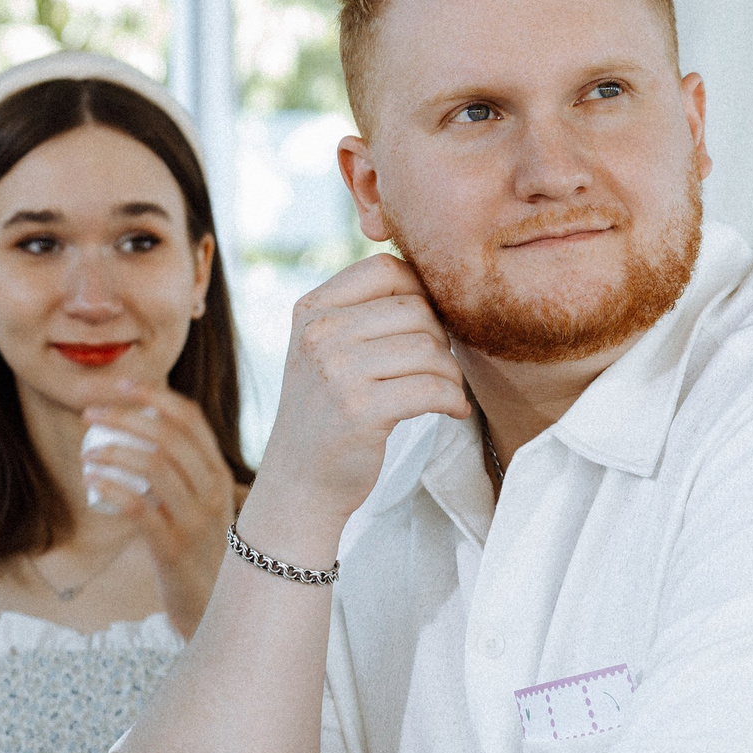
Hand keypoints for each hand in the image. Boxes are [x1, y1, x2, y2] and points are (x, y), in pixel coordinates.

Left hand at [80, 382, 239, 638]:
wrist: (215, 608)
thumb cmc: (198, 552)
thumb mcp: (201, 506)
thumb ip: (183, 474)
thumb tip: (141, 437)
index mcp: (219, 473)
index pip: (190, 419)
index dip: (154, 396)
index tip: (121, 385)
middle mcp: (213, 490)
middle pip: (168, 436)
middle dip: (124, 417)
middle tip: (89, 414)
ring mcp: (196, 518)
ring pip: (155, 466)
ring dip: (114, 451)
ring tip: (86, 453)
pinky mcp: (174, 546)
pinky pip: (140, 507)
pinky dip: (113, 488)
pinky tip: (92, 482)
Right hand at [246, 254, 468, 557]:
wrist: (299, 484)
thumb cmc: (325, 414)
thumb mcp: (325, 351)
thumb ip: (363, 314)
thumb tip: (434, 283)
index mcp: (311, 310)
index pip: (384, 269)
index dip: (420, 291)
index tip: (427, 326)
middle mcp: (320, 335)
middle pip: (415, 309)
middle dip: (441, 339)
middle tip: (440, 368)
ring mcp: (338, 372)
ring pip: (429, 350)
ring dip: (451, 374)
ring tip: (446, 392)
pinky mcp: (361, 411)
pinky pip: (433, 389)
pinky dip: (454, 400)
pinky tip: (453, 411)